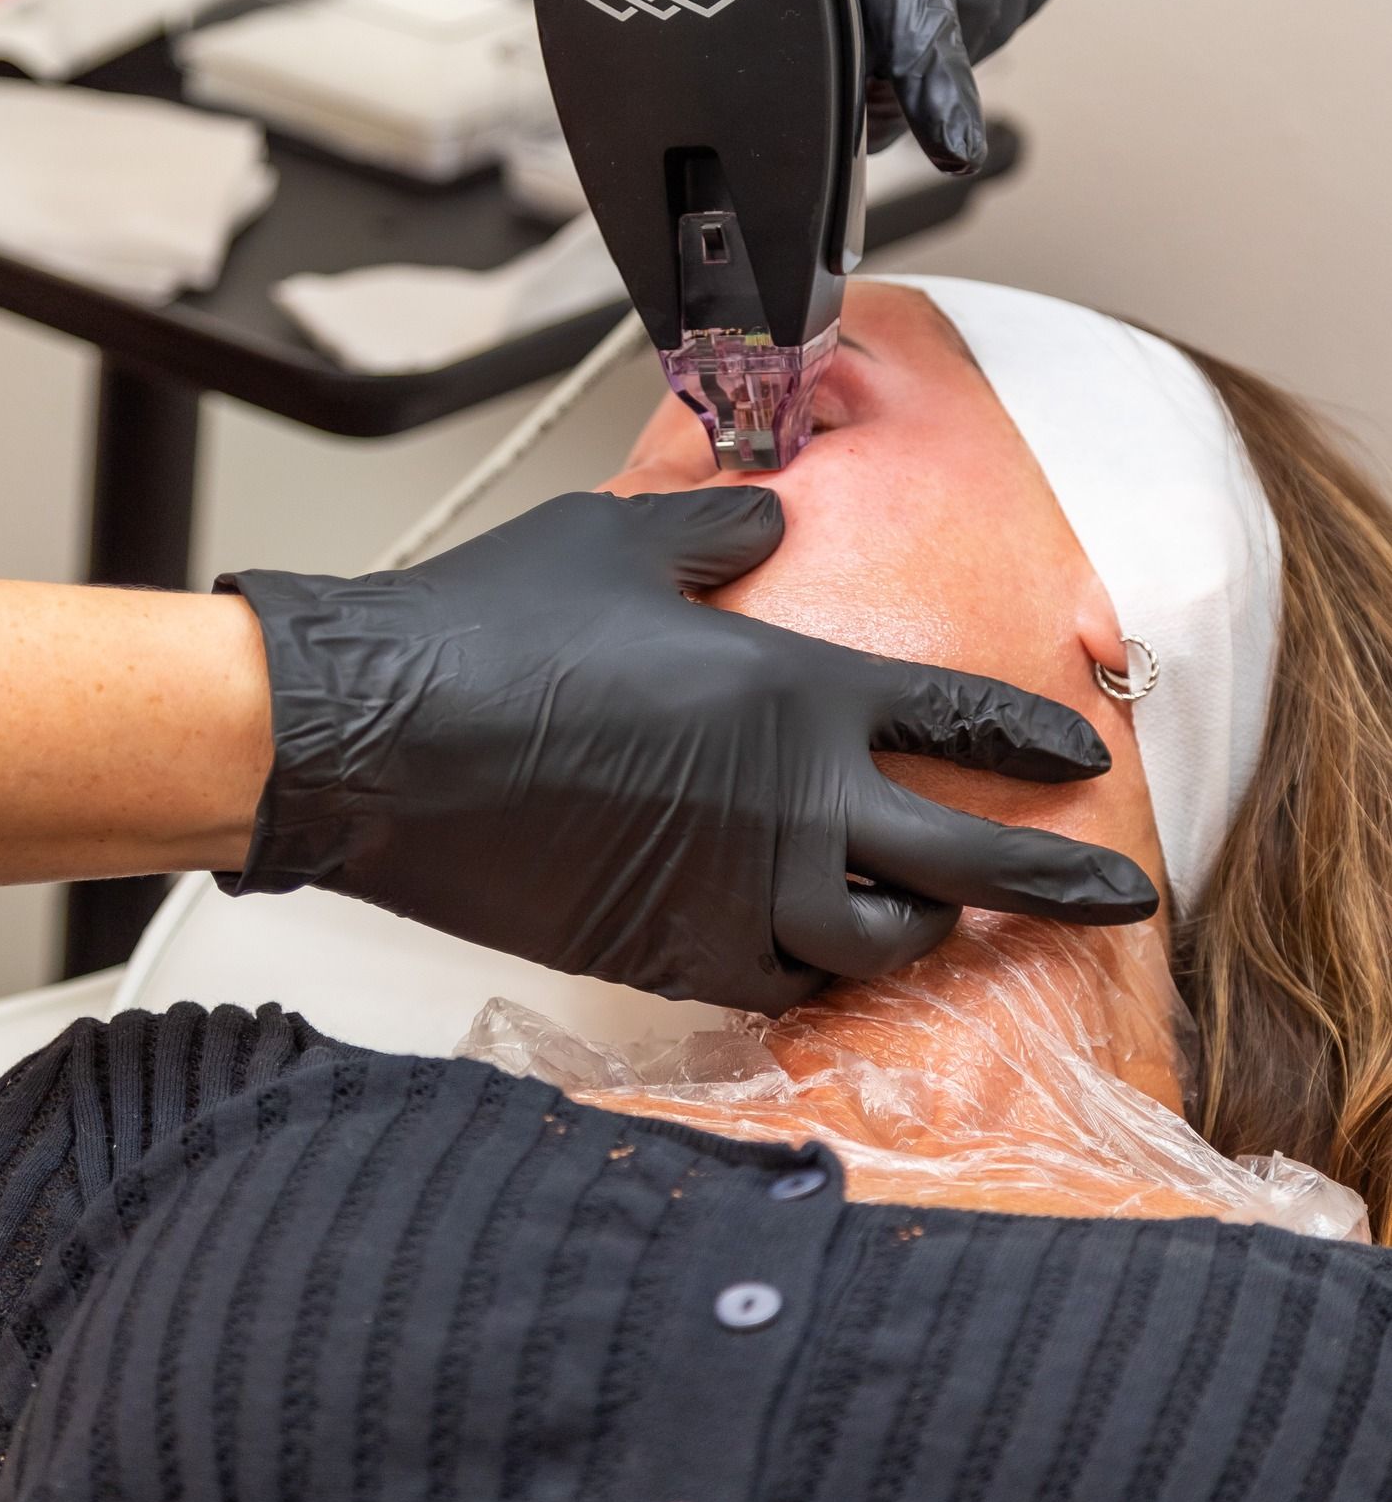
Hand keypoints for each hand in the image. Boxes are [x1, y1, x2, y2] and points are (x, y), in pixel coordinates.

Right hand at [217, 489, 1154, 1014]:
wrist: (384, 738)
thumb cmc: (493, 626)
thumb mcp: (619, 539)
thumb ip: (719, 527)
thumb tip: (767, 518)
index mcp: (794, 692)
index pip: (958, 720)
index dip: (1034, 742)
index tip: (1082, 759)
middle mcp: (789, 803)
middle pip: (967, 863)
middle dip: (1059, 883)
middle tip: (1118, 898)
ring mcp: (732, 889)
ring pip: (876, 942)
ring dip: (922, 933)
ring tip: (940, 924)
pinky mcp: (666, 950)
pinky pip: (777, 982)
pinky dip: (813, 972)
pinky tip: (811, 955)